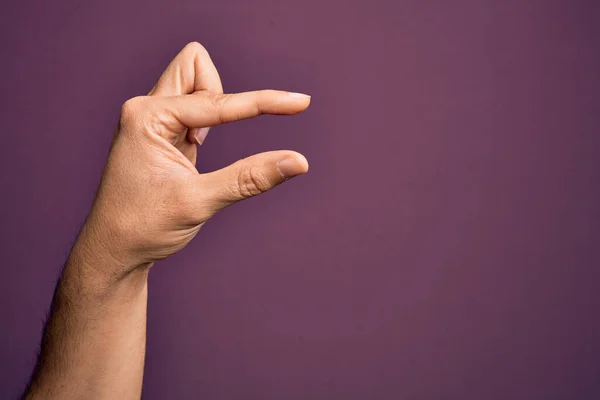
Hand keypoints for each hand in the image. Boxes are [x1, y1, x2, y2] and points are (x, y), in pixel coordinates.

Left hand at [77, 42, 309, 277]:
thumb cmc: (143, 227)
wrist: (113, 250)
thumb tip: (298, 162)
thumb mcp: (199, 202)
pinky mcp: (163, 134)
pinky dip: (210, 123)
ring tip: (198, 150)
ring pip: (195, 84)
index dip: (262, 103)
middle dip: (221, 91)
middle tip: (212, 139)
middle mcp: (146, 109)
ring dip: (214, 108)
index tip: (300, 103)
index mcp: (146, 117)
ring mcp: (153, 120)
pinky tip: (195, 151)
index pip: (218, 102)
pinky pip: (194, 108)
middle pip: (196, 65)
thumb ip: (249, 178)